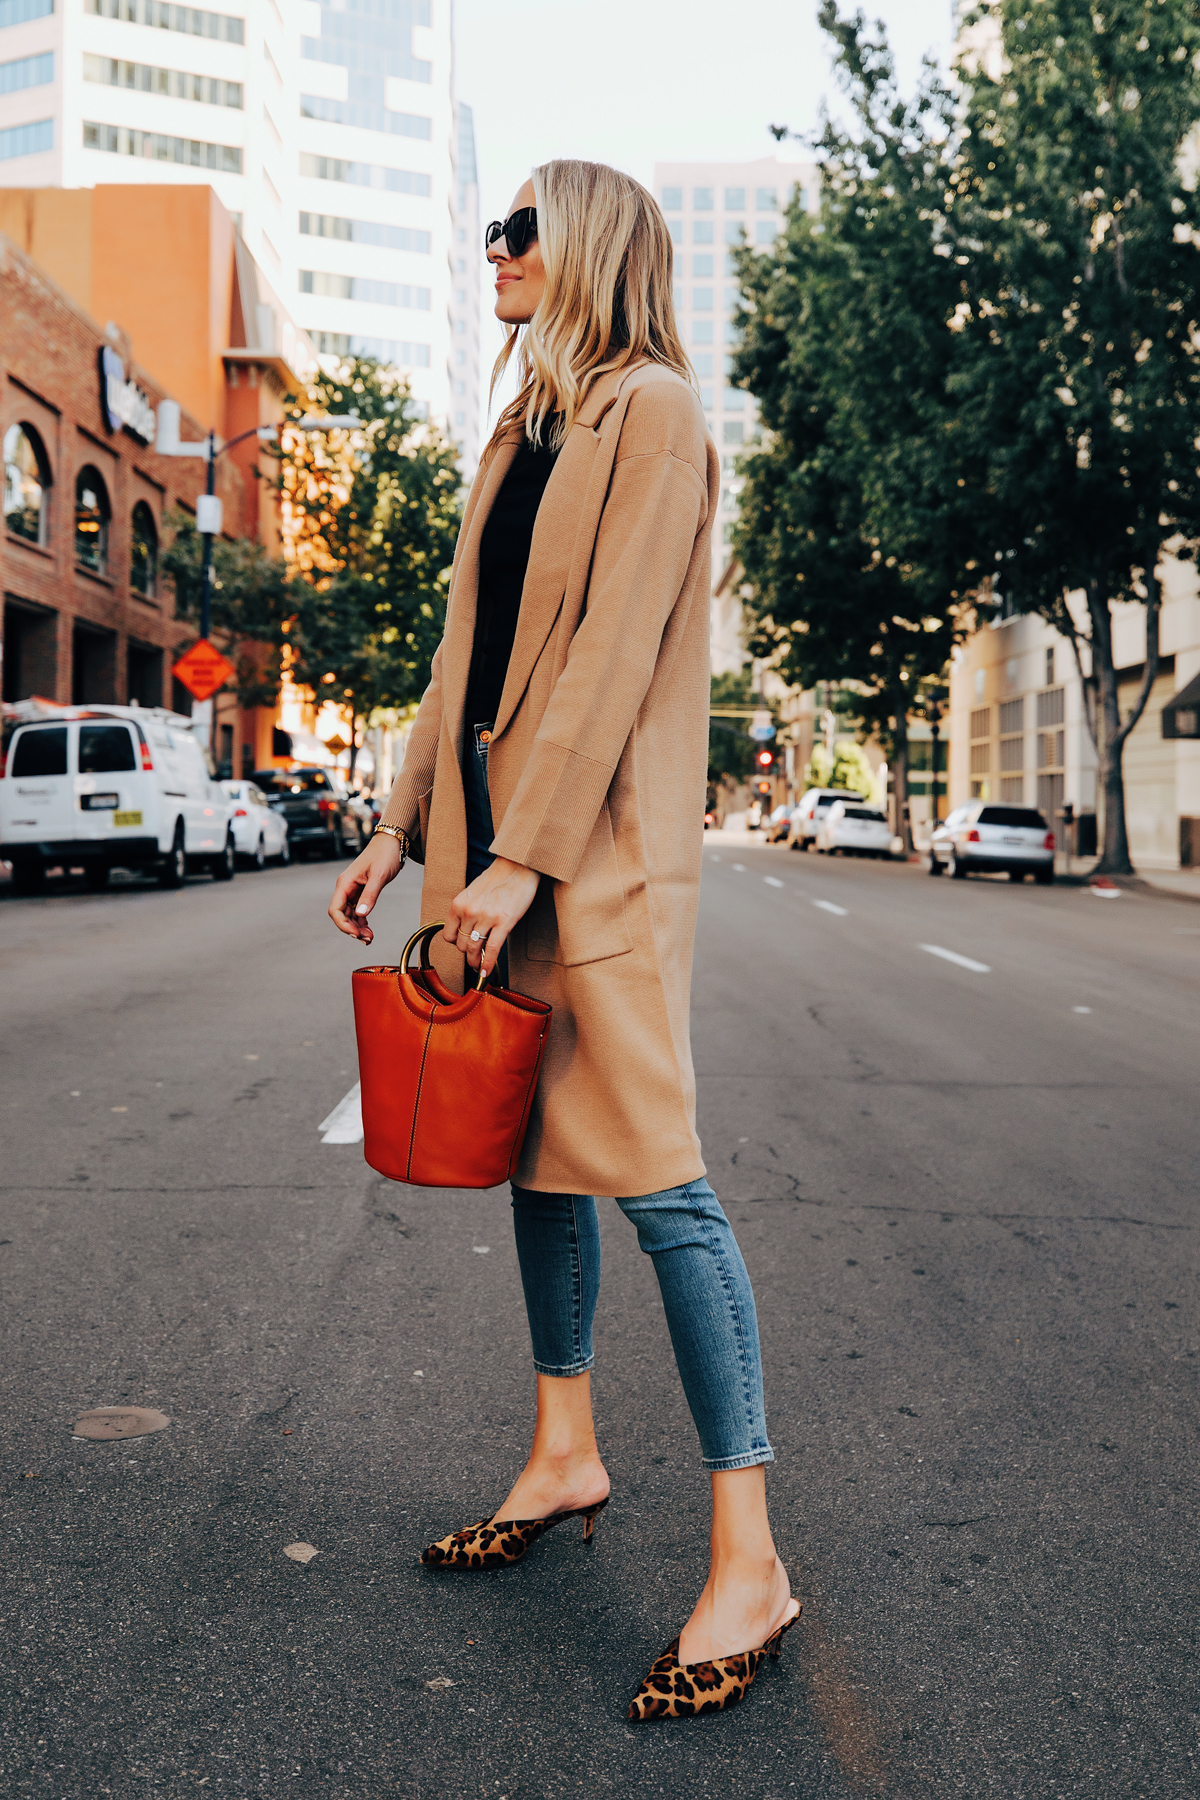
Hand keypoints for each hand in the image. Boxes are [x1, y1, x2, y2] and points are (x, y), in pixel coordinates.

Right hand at [328, 832, 403, 943]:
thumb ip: (370, 895)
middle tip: (367, 939)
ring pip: (349, 915)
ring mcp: (353, 890)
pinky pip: (357, 910)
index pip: (335, 909)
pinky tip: (369, 930)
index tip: (356, 934)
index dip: (343, 924)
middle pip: (341, 915)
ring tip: (370, 938)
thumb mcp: (379, 876)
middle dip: (351, 929)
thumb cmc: (385, 855)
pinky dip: (362, 922)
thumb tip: (361, 915)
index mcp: (345, 883)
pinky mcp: (361, 891)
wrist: (392, 843)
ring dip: (357, 927)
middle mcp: (346, 887)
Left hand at [444, 857, 540, 977]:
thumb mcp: (472, 892)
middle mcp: (469, 911)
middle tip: (473, 958)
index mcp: (459, 904)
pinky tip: (486, 972)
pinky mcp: (504, 922)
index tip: (461, 945)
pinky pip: (491, 950)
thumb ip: (466, 911)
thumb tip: (465, 931)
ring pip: (474, 949)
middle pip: (461, 945)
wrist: (518, 866)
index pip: (448, 935)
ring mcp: (486, 917)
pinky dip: (487, 964)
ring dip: (475, 961)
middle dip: (467, 954)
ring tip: (478, 966)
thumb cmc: (497, 878)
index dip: (455, 944)